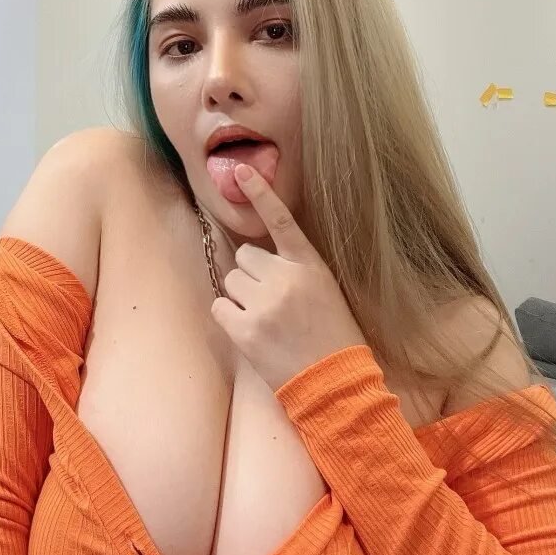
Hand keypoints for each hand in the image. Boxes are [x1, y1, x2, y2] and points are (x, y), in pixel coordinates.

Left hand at [210, 165, 365, 389]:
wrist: (336, 384)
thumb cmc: (333, 337)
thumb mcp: (326, 292)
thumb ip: (295, 270)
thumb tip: (257, 259)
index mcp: (310, 266)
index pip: (282, 221)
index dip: (260, 193)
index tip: (241, 170)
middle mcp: (286, 279)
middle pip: (245, 256)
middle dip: (253, 275)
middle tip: (273, 302)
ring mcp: (264, 305)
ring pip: (231, 281)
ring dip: (241, 296)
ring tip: (266, 320)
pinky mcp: (246, 330)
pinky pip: (219, 307)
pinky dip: (229, 317)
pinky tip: (250, 332)